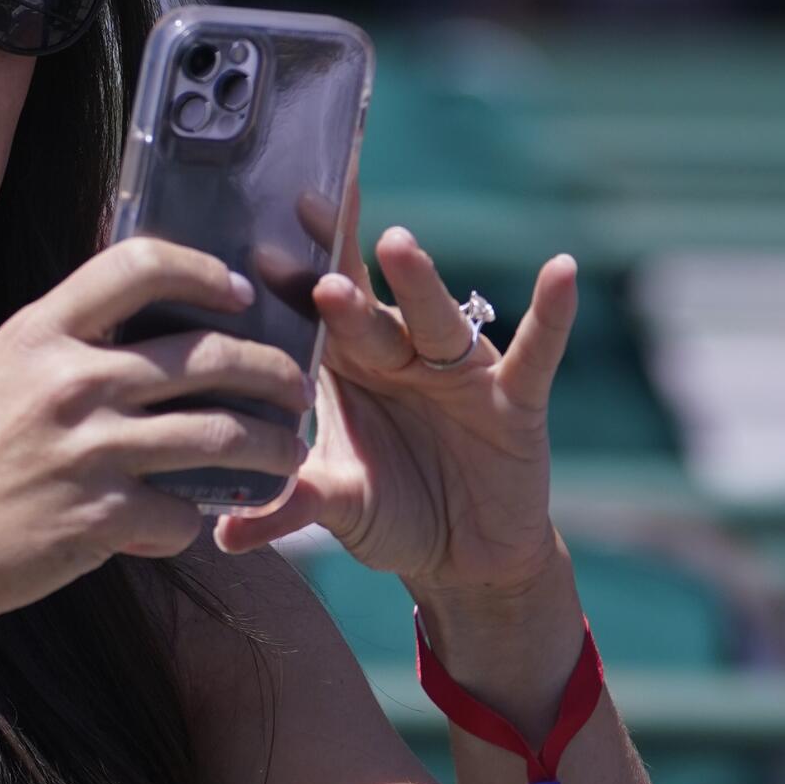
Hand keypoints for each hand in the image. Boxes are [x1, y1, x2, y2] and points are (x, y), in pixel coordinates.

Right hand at [0, 238, 307, 635]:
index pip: (140, 263)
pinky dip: (196, 518)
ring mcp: (89, 451)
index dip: (202, 270)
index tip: (236, 293)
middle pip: (208, 355)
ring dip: (271, 446)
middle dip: (272, 370)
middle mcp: (71, 381)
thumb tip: (142, 308)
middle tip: (296, 385)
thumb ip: (67, 339)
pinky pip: (184, 512)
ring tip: (289, 453)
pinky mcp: (100, 520)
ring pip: (221, 435)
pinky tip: (193, 519)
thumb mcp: (3, 370)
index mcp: (42, 331)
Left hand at [213, 213, 576, 598]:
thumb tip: (223, 533)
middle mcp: (399, 354)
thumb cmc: (393, 511)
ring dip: (417, 283)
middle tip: (311, 226)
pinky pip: (535, 351)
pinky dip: (550, 313)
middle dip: (340, 270)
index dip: (290, 280)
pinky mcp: (513, 398)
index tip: (257, 243)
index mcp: (347, 367)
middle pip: (368, 305)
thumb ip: (291, 507)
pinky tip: (561, 271)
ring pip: (434, 319)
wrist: (467, 556)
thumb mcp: (341, 507)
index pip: (314, 313)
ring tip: (397, 244)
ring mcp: (457, 370)